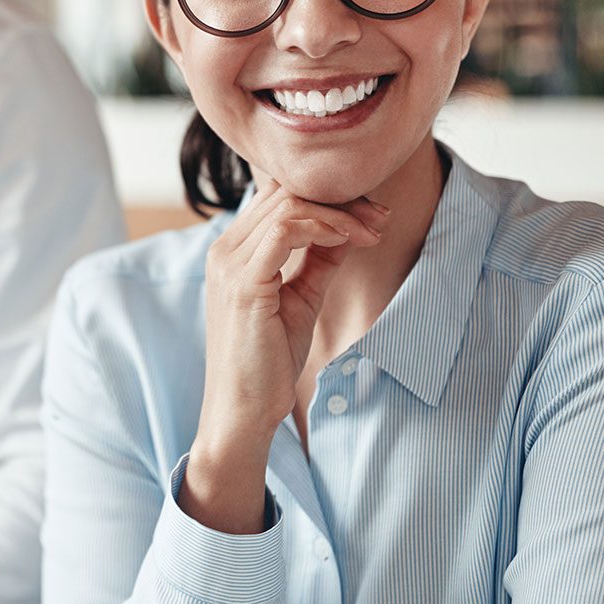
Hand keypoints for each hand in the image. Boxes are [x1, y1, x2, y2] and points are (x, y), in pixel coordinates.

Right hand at [183, 180, 388, 531]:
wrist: (243, 410)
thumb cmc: (268, 361)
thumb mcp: (301, 298)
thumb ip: (318, 260)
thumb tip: (349, 227)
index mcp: (233, 250)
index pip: (279, 197)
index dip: (328, 197)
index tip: (371, 214)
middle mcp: (224, 249)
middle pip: (285, 192)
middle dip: (340, 200)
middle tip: (380, 218)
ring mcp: (229, 263)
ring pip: (287, 204)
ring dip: (339, 213)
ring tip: (371, 231)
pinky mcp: (243, 283)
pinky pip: (285, 230)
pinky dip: (324, 228)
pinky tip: (350, 241)